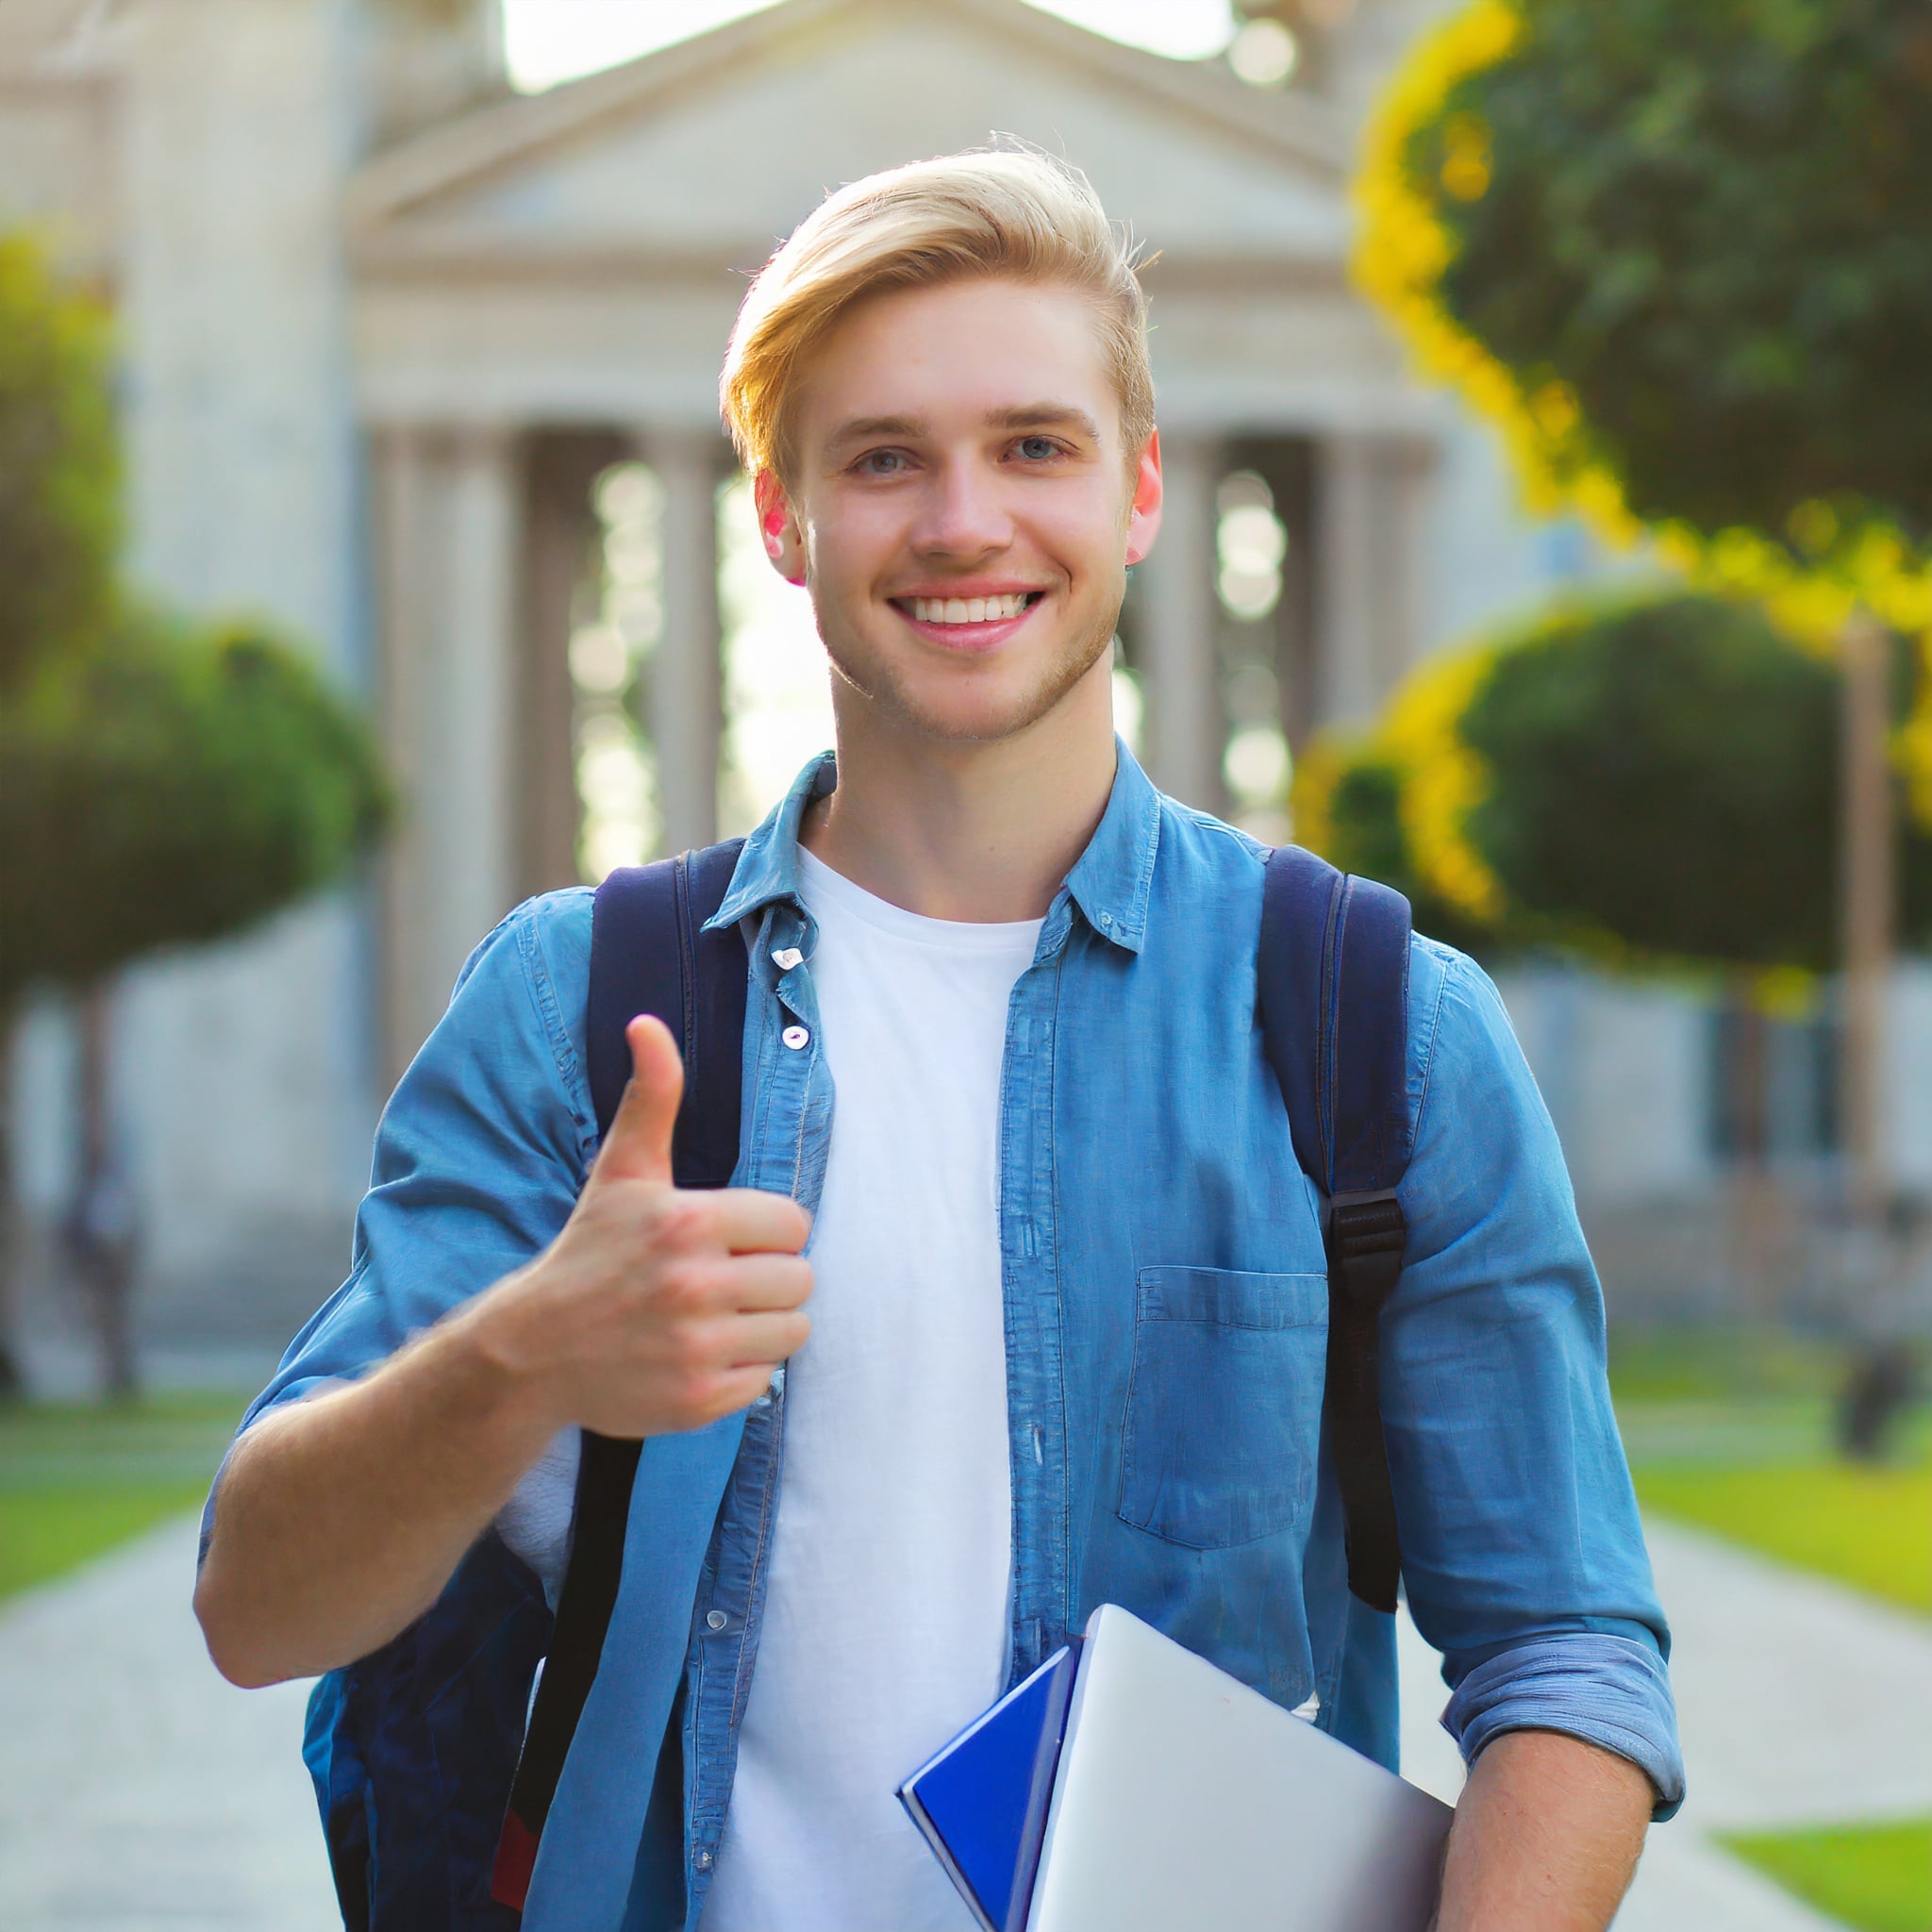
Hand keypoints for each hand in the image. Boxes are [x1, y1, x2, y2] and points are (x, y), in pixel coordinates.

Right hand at [480, 1014, 811, 1437]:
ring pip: (792, 1331)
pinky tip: (698, 1354)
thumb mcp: (623, 1171)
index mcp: (687, 1222)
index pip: (793, 1225)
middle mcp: (693, 1286)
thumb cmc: (589, 1253)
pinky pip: (765, 1381)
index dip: (768, 1232)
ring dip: (763, 1325)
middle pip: (800, 1280)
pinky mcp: (696, 1400)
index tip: (727, 1240)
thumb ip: (652, 1097)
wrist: (531, 1351)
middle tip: (721, 1281)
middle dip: (769, 1279)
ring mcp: (695, 1348)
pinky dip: (741, 1371)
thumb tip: (647, 1024)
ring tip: (714, 1317)